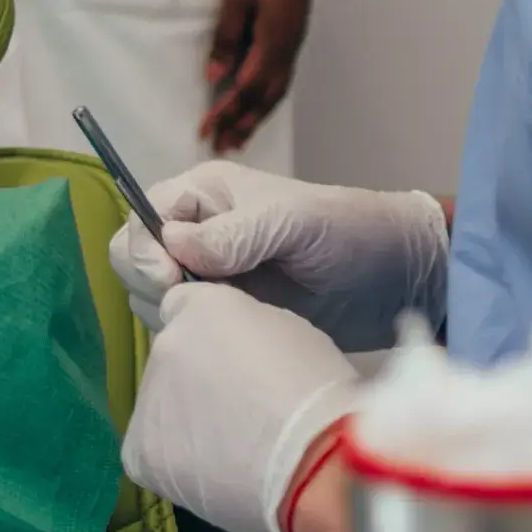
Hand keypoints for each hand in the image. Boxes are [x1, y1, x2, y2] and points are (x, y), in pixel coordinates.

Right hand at [107, 159, 448, 352]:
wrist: (399, 282)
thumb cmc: (351, 232)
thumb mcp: (295, 222)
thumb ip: (235, 233)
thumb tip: (175, 246)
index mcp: (202, 196)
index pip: (140, 216)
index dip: (144, 248)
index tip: (170, 277)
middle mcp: (194, 233)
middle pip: (132, 258)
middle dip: (152, 282)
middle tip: (196, 300)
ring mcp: (206, 277)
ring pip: (149, 296)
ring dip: (172, 310)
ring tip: (224, 316)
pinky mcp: (223, 314)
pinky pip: (181, 325)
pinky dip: (192, 333)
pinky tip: (230, 335)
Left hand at [124, 284, 361, 531]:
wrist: (317, 463)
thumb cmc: (321, 397)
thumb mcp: (291, 332)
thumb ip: (245, 328)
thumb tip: (230, 344)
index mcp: (204, 305)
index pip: (185, 306)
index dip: (210, 338)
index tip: (236, 365)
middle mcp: (165, 342)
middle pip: (172, 360)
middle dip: (198, 382)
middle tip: (243, 414)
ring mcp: (148, 395)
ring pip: (162, 407)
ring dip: (188, 423)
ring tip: (238, 450)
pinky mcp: (141, 448)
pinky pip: (154, 452)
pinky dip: (179, 465)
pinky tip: (219, 473)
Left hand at [202, 0, 324, 154]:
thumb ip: (226, 38)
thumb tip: (215, 77)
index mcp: (274, 41)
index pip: (245, 88)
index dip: (225, 112)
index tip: (206, 131)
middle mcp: (288, 49)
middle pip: (264, 98)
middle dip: (243, 124)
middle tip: (223, 147)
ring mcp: (293, 43)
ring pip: (276, 91)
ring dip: (257, 116)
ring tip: (240, 137)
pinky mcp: (292, 36)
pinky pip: (281, 78)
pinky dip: (267, 98)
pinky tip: (258, 105)